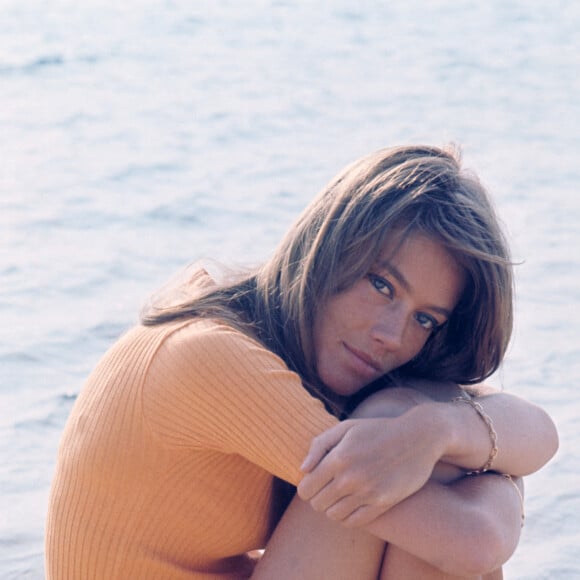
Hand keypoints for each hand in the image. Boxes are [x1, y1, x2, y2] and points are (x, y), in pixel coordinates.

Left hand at [297, 406, 446, 527]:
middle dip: (318, 497)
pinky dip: (347, 516)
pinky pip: (354, 522)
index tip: (313, 481)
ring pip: (333, 515)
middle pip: (317, 504)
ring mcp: (368, 493)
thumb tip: (303, 469)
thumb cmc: (378, 430)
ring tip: (340, 495)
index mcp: (338, 457)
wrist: (418, 437)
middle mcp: (350, 478)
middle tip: (327, 487)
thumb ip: (319, 445)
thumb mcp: (346, 427)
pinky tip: (352, 504)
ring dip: (332, 507)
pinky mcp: (383, 503)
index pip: (306, 488)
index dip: (306, 487)